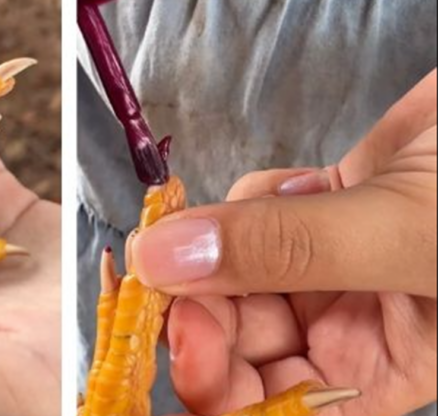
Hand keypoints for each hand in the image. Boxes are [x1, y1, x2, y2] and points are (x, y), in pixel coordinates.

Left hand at [131, 70, 437, 415]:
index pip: (279, 408)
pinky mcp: (328, 210)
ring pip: (235, 274)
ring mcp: (338, 266)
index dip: (217, 384)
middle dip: (201, 300)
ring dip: (227, 238)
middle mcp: (359, 327)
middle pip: (240, 342)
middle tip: (173, 252)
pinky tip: (300, 181)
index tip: (179, 328)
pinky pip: (253, 218)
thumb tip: (166, 264)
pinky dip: (253, 198)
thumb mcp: (408, 229)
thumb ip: (287, 249)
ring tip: (279, 200)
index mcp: (391, 366)